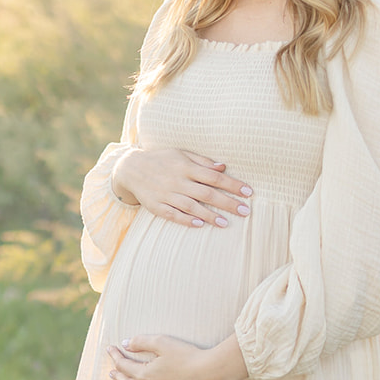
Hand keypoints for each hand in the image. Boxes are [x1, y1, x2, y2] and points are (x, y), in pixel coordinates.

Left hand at [108, 333, 248, 379]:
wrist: (210, 373)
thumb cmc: (187, 355)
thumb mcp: (162, 342)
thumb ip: (141, 342)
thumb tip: (125, 343)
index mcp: (145, 374)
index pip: (123, 365)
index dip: (115, 356)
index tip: (110, 348)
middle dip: (118, 376)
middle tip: (112, 372)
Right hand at [111, 146, 252, 227]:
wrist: (131, 168)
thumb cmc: (162, 160)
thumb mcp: (181, 154)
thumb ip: (202, 161)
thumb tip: (223, 166)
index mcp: (186, 167)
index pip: (214, 177)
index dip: (232, 184)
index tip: (248, 192)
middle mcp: (177, 181)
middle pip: (206, 194)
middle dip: (227, 203)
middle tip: (245, 211)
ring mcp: (166, 194)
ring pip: (191, 206)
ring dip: (209, 215)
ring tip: (225, 223)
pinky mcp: (157, 206)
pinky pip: (173, 214)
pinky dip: (186, 220)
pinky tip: (199, 225)